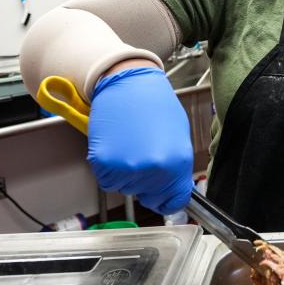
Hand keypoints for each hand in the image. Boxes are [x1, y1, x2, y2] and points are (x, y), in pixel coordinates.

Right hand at [88, 67, 192, 213]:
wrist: (129, 82)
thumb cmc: (155, 105)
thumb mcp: (179, 137)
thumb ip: (176, 167)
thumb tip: (173, 188)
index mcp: (177, 163)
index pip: (173, 201)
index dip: (166, 200)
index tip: (161, 196)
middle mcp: (154, 170)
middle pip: (147, 195)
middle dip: (145, 181)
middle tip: (142, 152)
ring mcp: (128, 168)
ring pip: (125, 187)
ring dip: (126, 173)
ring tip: (130, 144)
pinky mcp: (104, 163)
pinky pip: (107, 179)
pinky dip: (109, 168)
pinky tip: (116, 145)